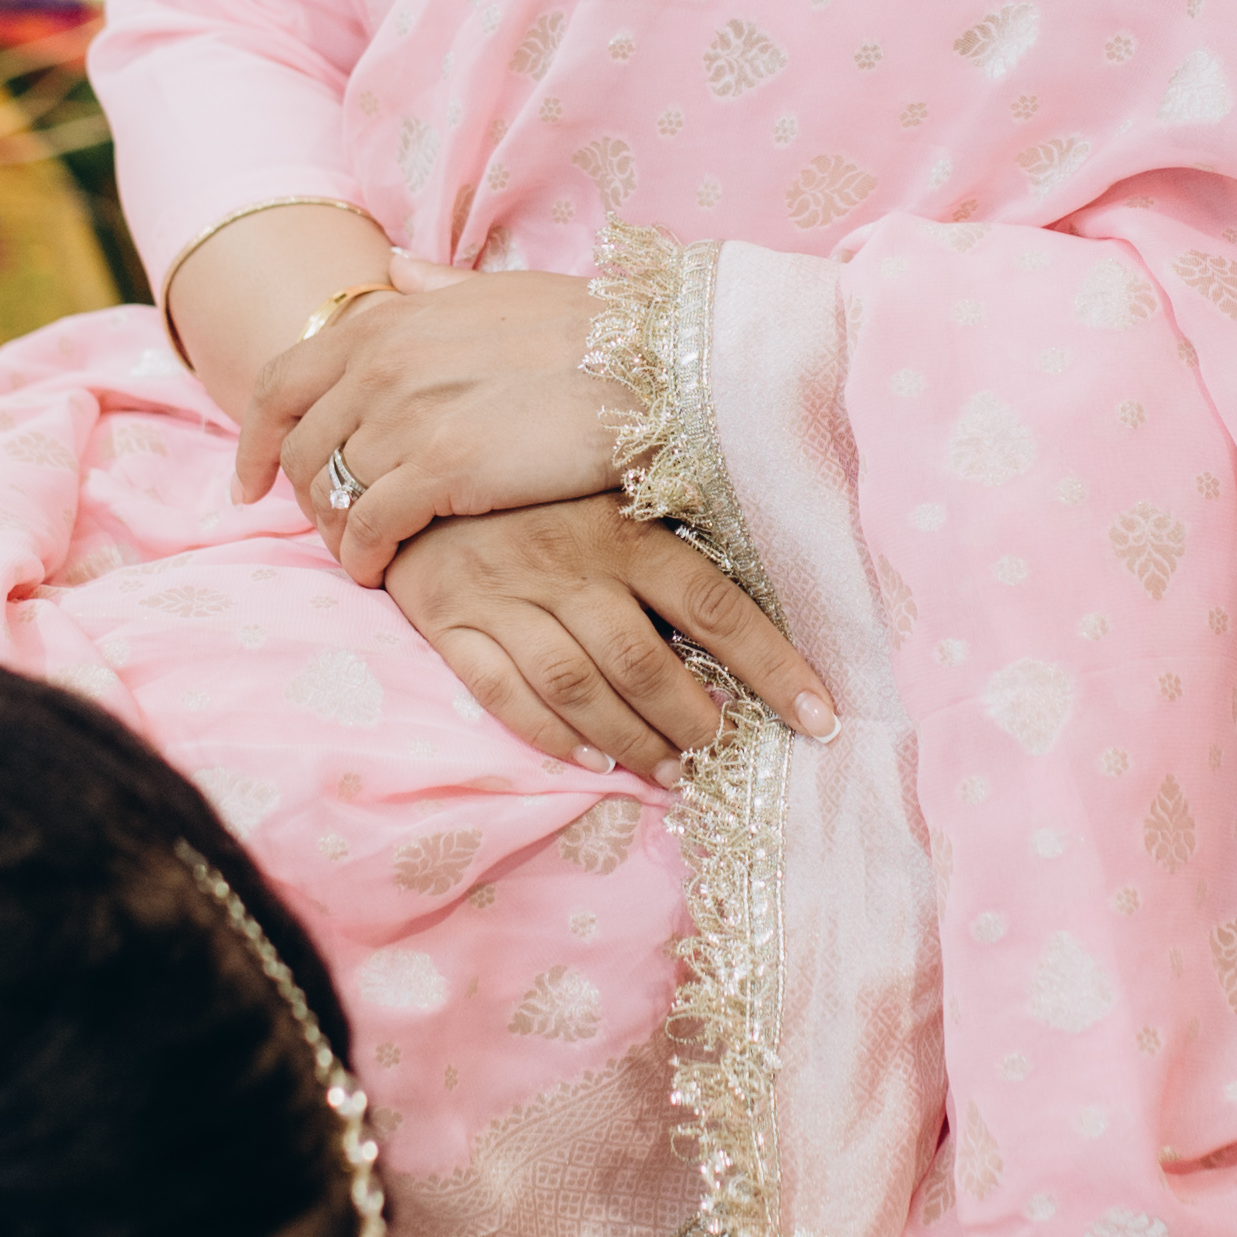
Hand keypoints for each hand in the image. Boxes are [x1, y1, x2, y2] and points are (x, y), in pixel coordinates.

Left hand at [236, 256, 628, 581]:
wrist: (655, 359)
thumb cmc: (591, 327)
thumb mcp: (499, 290)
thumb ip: (435, 287)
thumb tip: (394, 269)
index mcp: (389, 318)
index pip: (282, 382)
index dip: (255, 439)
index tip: (250, 483)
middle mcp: (382, 361)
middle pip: (301, 445)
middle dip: (304, 497)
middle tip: (328, 532)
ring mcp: (407, 415)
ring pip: (333, 490)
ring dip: (337, 532)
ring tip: (361, 555)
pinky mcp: (442, 469)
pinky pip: (371, 527)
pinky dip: (364, 555)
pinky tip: (380, 572)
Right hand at [385, 495, 837, 781]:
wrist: (416, 462)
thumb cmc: (535, 486)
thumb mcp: (610, 492)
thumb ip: (670, 535)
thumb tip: (763, 586)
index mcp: (624, 528)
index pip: (717, 607)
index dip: (773, 667)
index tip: (820, 718)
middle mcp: (569, 563)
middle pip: (645, 663)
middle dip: (694, 723)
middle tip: (724, 755)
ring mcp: (506, 594)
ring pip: (579, 688)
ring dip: (634, 742)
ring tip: (672, 774)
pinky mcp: (451, 620)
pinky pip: (505, 692)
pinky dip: (553, 736)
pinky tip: (594, 760)